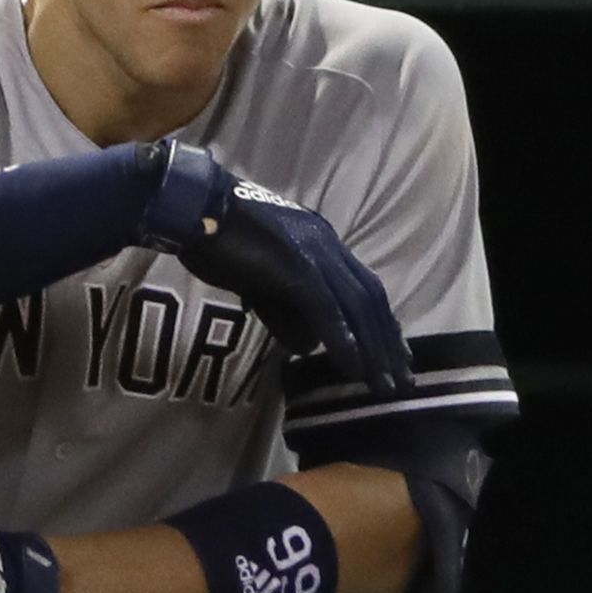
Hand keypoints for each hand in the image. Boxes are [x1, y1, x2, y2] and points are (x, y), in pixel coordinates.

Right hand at [144, 142, 412, 400]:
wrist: (191, 207)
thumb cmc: (216, 238)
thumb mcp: (257, 278)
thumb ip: (284, 309)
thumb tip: (308, 346)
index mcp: (321, 241)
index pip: (364, 286)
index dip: (381, 322)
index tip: (393, 355)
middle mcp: (327, 244)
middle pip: (370, 298)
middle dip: (387, 342)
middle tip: (400, 380)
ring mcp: (313, 253)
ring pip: (355, 306)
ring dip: (372, 349)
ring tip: (382, 385)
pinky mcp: (295, 266)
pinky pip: (326, 309)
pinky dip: (342, 340)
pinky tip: (352, 367)